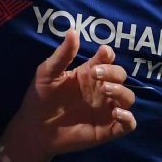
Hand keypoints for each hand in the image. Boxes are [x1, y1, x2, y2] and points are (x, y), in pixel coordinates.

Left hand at [3, 31, 137, 161]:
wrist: (33, 128)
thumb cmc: (40, 97)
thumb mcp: (47, 72)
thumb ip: (63, 54)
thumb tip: (73, 31)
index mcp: (88, 73)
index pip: (107, 59)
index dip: (108, 54)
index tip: (102, 53)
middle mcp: (100, 89)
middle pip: (121, 75)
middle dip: (113, 72)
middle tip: (96, 74)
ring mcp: (105, 109)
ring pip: (128, 97)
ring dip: (121, 91)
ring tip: (105, 90)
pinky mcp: (107, 130)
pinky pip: (128, 124)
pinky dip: (128, 118)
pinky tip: (116, 113)